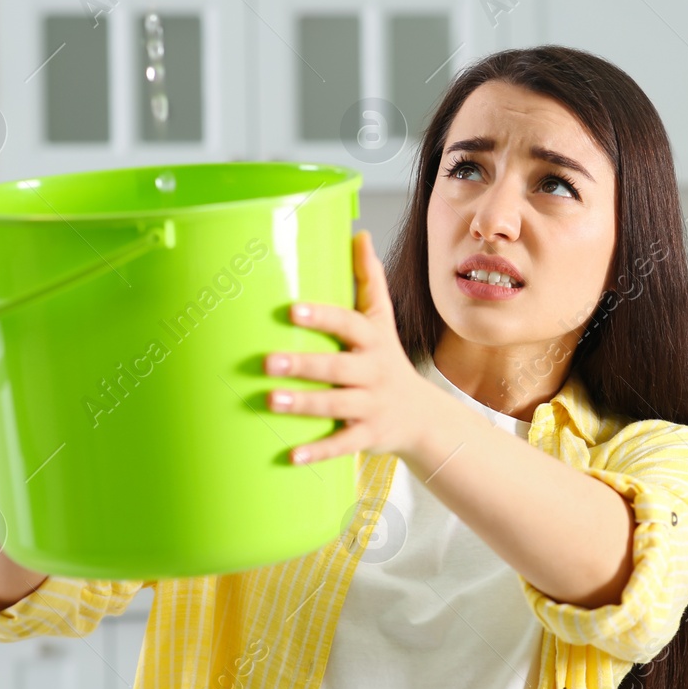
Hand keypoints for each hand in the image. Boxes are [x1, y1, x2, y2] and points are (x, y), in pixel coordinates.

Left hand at [264, 231, 437, 463]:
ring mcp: (372, 406)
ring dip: (304, 404)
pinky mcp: (367, 436)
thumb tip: (358, 232)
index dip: (323, 316)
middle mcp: (374, 372)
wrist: (421, 415)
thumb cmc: (386, 359)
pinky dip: (318, 452)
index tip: (292, 309)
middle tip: (267, 361)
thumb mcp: (382, 320)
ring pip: (337, 405)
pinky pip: (342, 445)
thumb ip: (368, 279)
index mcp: (373, 341)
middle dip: (304, 365)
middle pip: (338, 368)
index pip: (350, 324)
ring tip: (269, 400)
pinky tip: (291, 457)